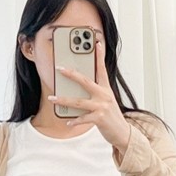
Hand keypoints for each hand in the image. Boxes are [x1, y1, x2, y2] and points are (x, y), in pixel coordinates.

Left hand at [47, 39, 131, 155]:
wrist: (122, 132)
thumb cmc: (112, 116)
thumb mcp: (106, 101)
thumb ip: (96, 93)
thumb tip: (78, 90)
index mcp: (106, 89)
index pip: (102, 69)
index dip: (99, 55)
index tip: (96, 43)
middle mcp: (104, 95)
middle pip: (85, 81)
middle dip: (71, 74)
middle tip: (60, 69)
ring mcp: (101, 107)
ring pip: (78, 102)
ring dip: (63, 100)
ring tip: (52, 99)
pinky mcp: (99, 119)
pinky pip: (82, 118)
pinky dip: (74, 120)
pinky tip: (68, 121)